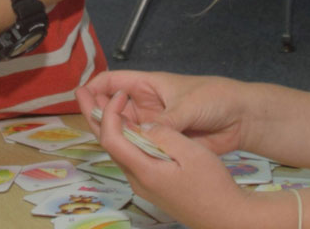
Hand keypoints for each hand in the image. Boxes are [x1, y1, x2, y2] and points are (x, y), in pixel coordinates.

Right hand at [77, 70, 246, 155]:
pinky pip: (141, 146)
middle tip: (91, 126)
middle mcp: (145, 104)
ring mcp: (152, 124)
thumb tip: (143, 136)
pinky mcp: (162, 142)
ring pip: (124, 130)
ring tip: (104, 142)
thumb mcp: (188, 105)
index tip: (80, 97)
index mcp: (148, 85)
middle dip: (99, 114)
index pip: (112, 81)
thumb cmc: (216, 98)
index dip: (95, 87)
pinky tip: (124, 157)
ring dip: (114, 135)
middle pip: (112, 108)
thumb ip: (164, 122)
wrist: (241, 118)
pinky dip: (131, 150)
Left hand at [94, 90, 271, 226]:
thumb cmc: (213, 186)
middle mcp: (137, 180)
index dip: (109, 113)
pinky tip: (130, 127)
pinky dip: (124, 138)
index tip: (121, 94)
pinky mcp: (152, 186)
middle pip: (108, 145)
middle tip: (83, 92)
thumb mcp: (192, 153)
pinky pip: (131, 158)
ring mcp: (144, 185)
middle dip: (95, 116)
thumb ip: (164, 135)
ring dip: (109, 127)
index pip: (111, 138)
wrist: (225, 217)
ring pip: (118, 152)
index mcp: (144, 171)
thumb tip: (145, 124)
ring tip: (103, 104)